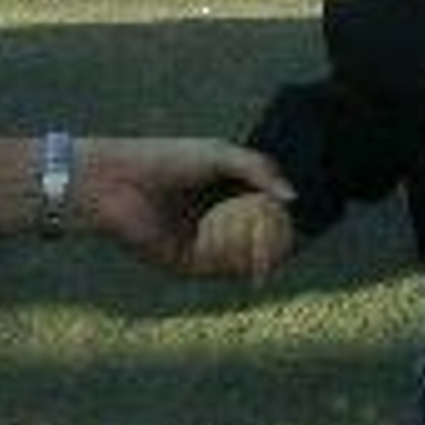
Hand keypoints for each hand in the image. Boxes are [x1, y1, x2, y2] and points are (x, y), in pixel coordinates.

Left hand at [74, 137, 293, 275]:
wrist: (119, 185)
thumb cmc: (166, 160)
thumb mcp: (220, 155)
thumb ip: (259, 168)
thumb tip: (293, 197)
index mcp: (221, 190)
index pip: (261, 204)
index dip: (283, 210)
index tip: (306, 213)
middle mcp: (213, 219)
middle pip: (255, 233)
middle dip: (279, 238)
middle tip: (302, 239)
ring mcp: (201, 243)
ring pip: (242, 254)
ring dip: (265, 256)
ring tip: (287, 250)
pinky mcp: (186, 264)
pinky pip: (221, 270)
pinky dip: (243, 267)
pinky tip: (261, 259)